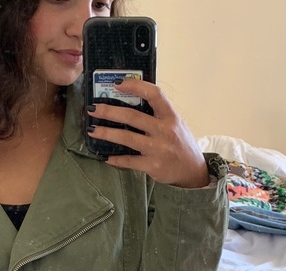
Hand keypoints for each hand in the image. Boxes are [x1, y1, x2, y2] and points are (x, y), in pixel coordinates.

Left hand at [87, 78, 208, 188]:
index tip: (118, 84)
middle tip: (94, 109)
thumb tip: (130, 102)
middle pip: (133, 116)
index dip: (135, 86)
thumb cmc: (180, 144)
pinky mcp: (152, 165)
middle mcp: (165, 130)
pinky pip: (129, 160)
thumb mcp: (175, 124)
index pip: (154, 94)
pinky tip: (106, 156)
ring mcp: (158, 148)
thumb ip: (157, 115)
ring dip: (106, 133)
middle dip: (110, 111)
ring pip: (127, 138)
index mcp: (171, 116)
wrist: (193, 171)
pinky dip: (116, 159)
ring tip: (92, 130)